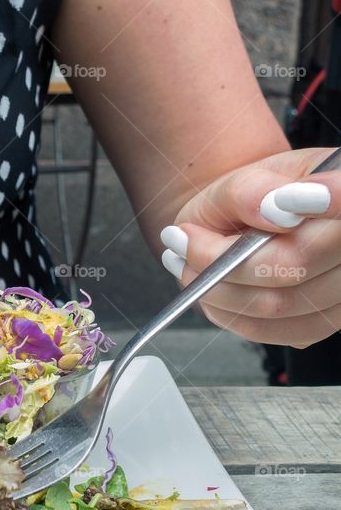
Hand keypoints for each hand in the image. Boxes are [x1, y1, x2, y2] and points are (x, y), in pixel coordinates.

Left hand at [160, 147, 340, 347]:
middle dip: (223, 261)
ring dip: (219, 291)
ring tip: (190, 263)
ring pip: (278, 304)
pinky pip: (275, 330)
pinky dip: (233, 314)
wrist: (252, 225)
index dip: (331, 198)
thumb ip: (251, 190)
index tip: (281, 201)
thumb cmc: (250, 201)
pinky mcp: (329, 318)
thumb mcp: (239, 179)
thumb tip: (274, 206)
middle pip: (295, 265)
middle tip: (184, 242)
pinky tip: (216, 289)